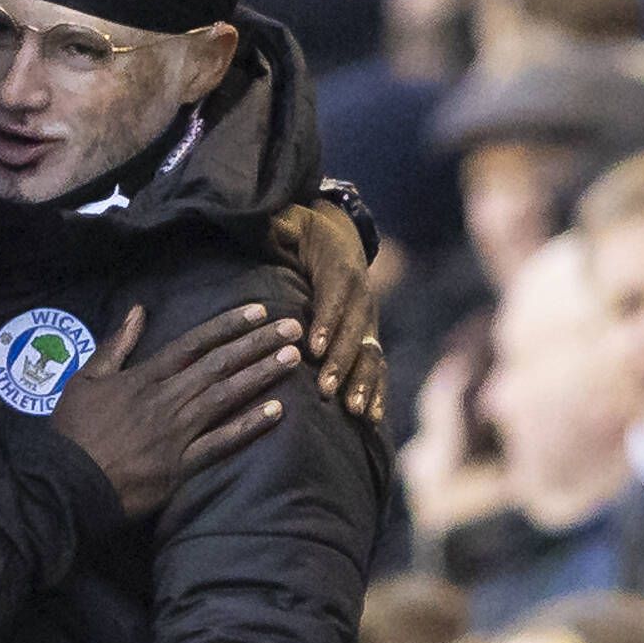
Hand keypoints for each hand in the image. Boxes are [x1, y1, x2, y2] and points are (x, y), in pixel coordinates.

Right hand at [51, 304, 302, 518]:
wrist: (66, 483)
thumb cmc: (73, 431)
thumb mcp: (85, 379)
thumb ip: (115, 345)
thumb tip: (136, 310)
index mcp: (144, 377)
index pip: (194, 343)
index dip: (228, 325)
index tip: (258, 311)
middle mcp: (167, 399)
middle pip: (219, 365)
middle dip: (258, 344)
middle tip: (293, 327)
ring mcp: (176, 432)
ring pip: (226, 396)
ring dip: (261, 375)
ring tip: (293, 358)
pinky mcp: (181, 465)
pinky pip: (221, 442)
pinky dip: (248, 426)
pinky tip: (276, 412)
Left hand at [269, 203, 385, 424]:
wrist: (339, 239)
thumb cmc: (305, 234)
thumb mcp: (292, 223)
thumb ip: (278, 226)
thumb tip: (266, 223)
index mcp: (340, 270)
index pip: (333, 298)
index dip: (326, 322)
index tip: (312, 347)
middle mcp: (361, 298)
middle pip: (353, 333)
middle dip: (339, 362)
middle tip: (324, 390)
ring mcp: (368, 322)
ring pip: (370, 355)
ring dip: (362, 383)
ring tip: (352, 411)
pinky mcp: (369, 340)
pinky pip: (377, 368)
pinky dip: (377, 392)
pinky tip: (372, 420)